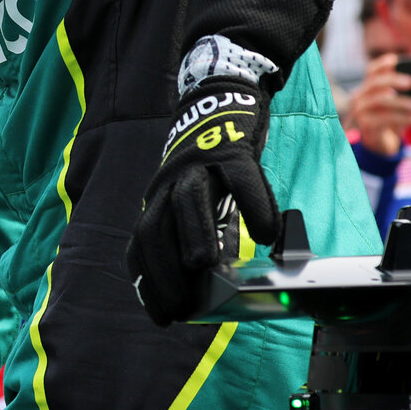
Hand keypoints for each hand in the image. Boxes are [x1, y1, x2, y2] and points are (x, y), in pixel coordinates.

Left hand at [127, 78, 277, 325]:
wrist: (222, 93)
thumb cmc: (212, 160)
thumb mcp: (196, 196)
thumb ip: (200, 230)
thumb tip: (216, 277)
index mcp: (160, 197)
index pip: (142, 244)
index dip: (149, 282)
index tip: (161, 315)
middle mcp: (170, 182)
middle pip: (156, 226)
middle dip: (165, 270)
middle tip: (182, 306)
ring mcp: (199, 163)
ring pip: (189, 199)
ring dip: (194, 235)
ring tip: (206, 268)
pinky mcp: (232, 147)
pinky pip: (242, 177)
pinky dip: (255, 204)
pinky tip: (268, 233)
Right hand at [348, 53, 410, 156]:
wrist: (380, 143)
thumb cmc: (391, 120)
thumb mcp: (396, 105)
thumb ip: (402, 94)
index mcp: (367, 87)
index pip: (371, 71)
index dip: (382, 64)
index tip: (395, 59)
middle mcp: (360, 96)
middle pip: (374, 83)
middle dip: (393, 80)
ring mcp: (360, 111)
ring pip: (379, 100)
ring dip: (400, 102)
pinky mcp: (365, 126)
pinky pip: (384, 119)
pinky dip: (402, 119)